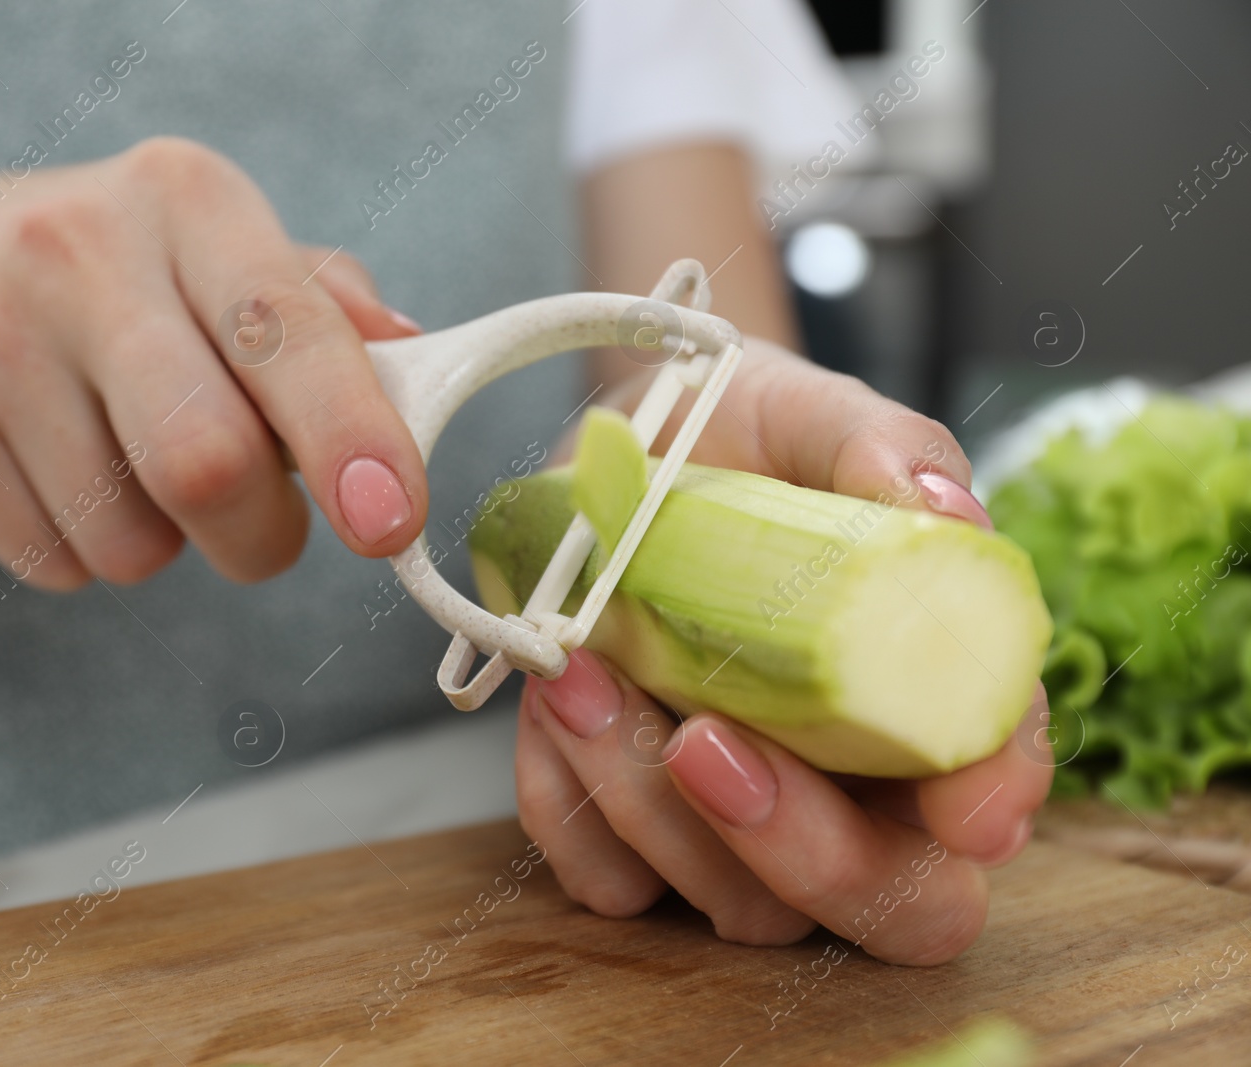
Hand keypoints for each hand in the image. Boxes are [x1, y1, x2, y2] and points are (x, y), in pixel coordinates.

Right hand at [0, 137, 427, 587]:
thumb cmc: (113, 281)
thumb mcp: (219, 256)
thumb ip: (321, 309)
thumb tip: (409, 356)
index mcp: (186, 196)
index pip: (286, 330)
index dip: (350, 436)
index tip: (389, 522)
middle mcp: (75, 246)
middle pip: (207, 462)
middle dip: (262, 537)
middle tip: (260, 533)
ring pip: (131, 540)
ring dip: (161, 545)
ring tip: (121, 467)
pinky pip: (53, 562)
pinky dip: (80, 554)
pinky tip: (48, 475)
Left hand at [515, 339, 1051, 965]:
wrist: (618, 457)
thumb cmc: (746, 443)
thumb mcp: (813, 417)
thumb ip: (887, 452)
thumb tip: (940, 510)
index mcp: (923, 696)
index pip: (995, 784)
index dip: (996, 803)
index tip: (966, 808)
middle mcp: (850, 788)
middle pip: (888, 903)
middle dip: (800, 848)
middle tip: (705, 742)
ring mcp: (740, 830)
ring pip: (734, 903)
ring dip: (645, 800)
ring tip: (580, 671)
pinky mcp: (635, 836)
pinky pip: (611, 880)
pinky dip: (573, 801)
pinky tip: (557, 695)